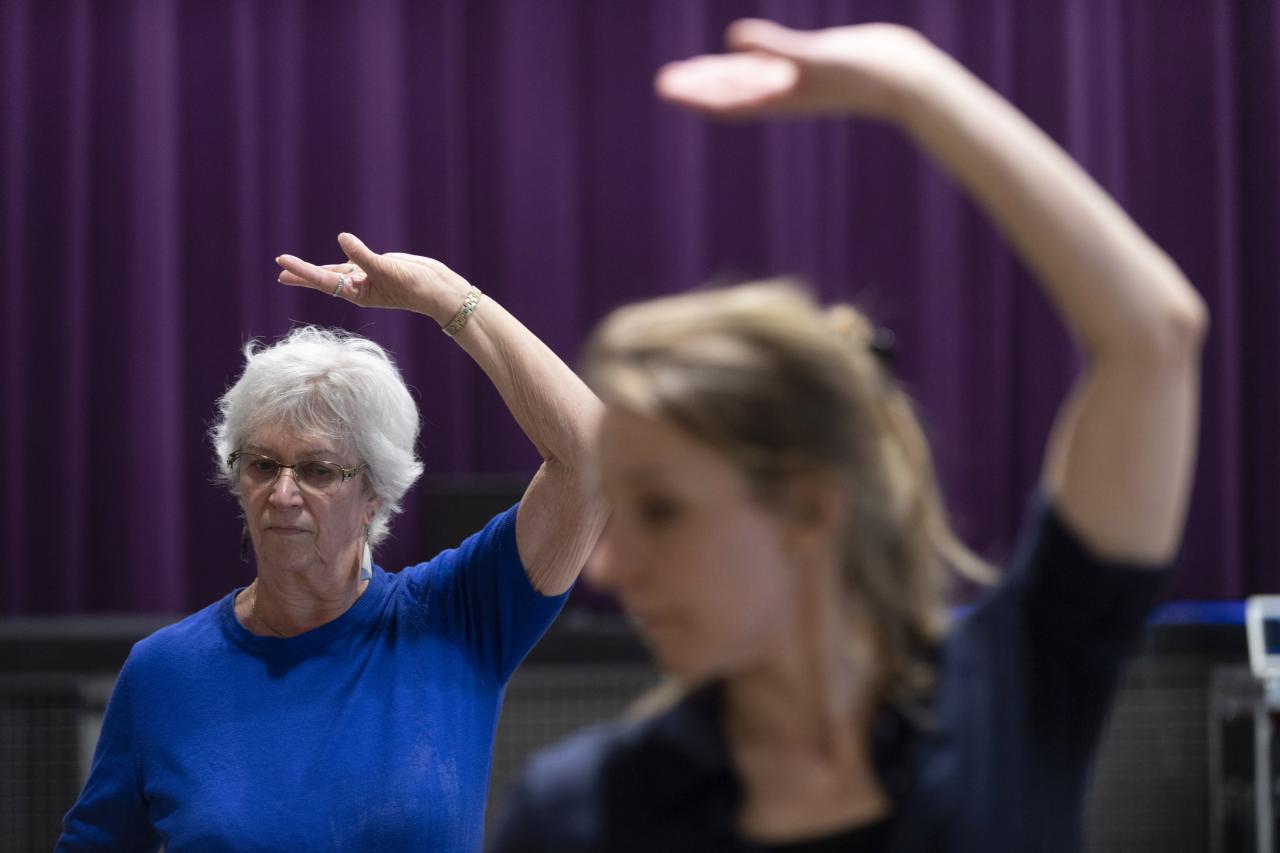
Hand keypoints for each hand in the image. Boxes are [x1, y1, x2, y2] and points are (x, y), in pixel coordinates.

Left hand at [276, 233, 469, 320]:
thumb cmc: (414, 286)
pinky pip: (354, 262)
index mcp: (358, 293)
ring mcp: (368, 277)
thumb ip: (362, 255)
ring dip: (317, 268)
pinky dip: (343, 257)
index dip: (301, 272)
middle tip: (279, 269)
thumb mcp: (386, 269)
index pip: (323, 280)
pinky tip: (332, 256)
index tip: (281, 264)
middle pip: (324, 278)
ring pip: (336, 271)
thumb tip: (342, 238)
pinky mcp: (378, 267)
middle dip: (302, 274)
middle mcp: (359, 287)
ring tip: (295, 266)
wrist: (437, 289)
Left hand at [655, 19, 943, 121]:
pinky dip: (750, 59)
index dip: (694, 94)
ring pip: (747, 79)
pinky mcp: (811, 63)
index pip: (725, 101)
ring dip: (717, 75)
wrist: (904, 76)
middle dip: (696, 87)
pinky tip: (738, 50)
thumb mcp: (812, 56)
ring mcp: (797, 80)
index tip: (666, 87)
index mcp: (778, 98)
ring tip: (688, 69)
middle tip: (664, 81)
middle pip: (729, 93)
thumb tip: (734, 38)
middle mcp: (783, 93)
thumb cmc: (862, 71)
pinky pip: (771, 64)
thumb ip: (773, 47)